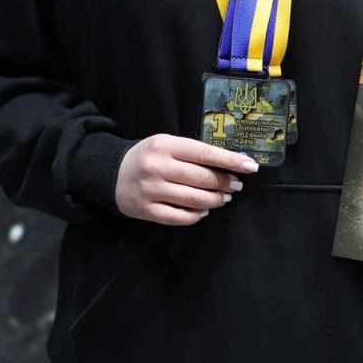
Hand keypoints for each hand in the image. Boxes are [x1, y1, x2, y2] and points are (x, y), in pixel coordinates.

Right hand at [115, 134, 258, 224]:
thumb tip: (229, 167)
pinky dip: (197, 216)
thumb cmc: (148, 156)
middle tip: (236, 186)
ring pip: (194, 200)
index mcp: (166, 145)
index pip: (205, 153)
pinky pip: (180, 217)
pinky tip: (203, 211)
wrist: (111, 172)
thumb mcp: (167, 144)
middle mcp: (157, 167)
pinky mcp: (146, 210)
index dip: (230, 161)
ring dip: (215, 201)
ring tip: (223, 199)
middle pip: (202, 178)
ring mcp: (151, 190)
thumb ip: (193, 153)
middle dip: (225, 183)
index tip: (251, 166)